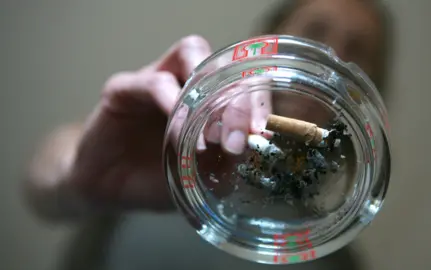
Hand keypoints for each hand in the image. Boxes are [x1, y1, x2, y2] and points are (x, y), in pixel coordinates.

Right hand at [67, 35, 271, 211]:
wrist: (107, 188)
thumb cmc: (156, 179)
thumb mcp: (197, 179)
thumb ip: (222, 166)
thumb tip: (250, 154)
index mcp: (209, 100)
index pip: (243, 82)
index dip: (257, 102)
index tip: (260, 131)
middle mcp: (186, 81)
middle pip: (222, 65)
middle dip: (237, 100)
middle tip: (237, 139)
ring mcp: (156, 78)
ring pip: (191, 54)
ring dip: (206, 94)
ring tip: (208, 138)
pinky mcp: (124, 88)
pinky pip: (153, 82)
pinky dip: (172, 104)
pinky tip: (177, 134)